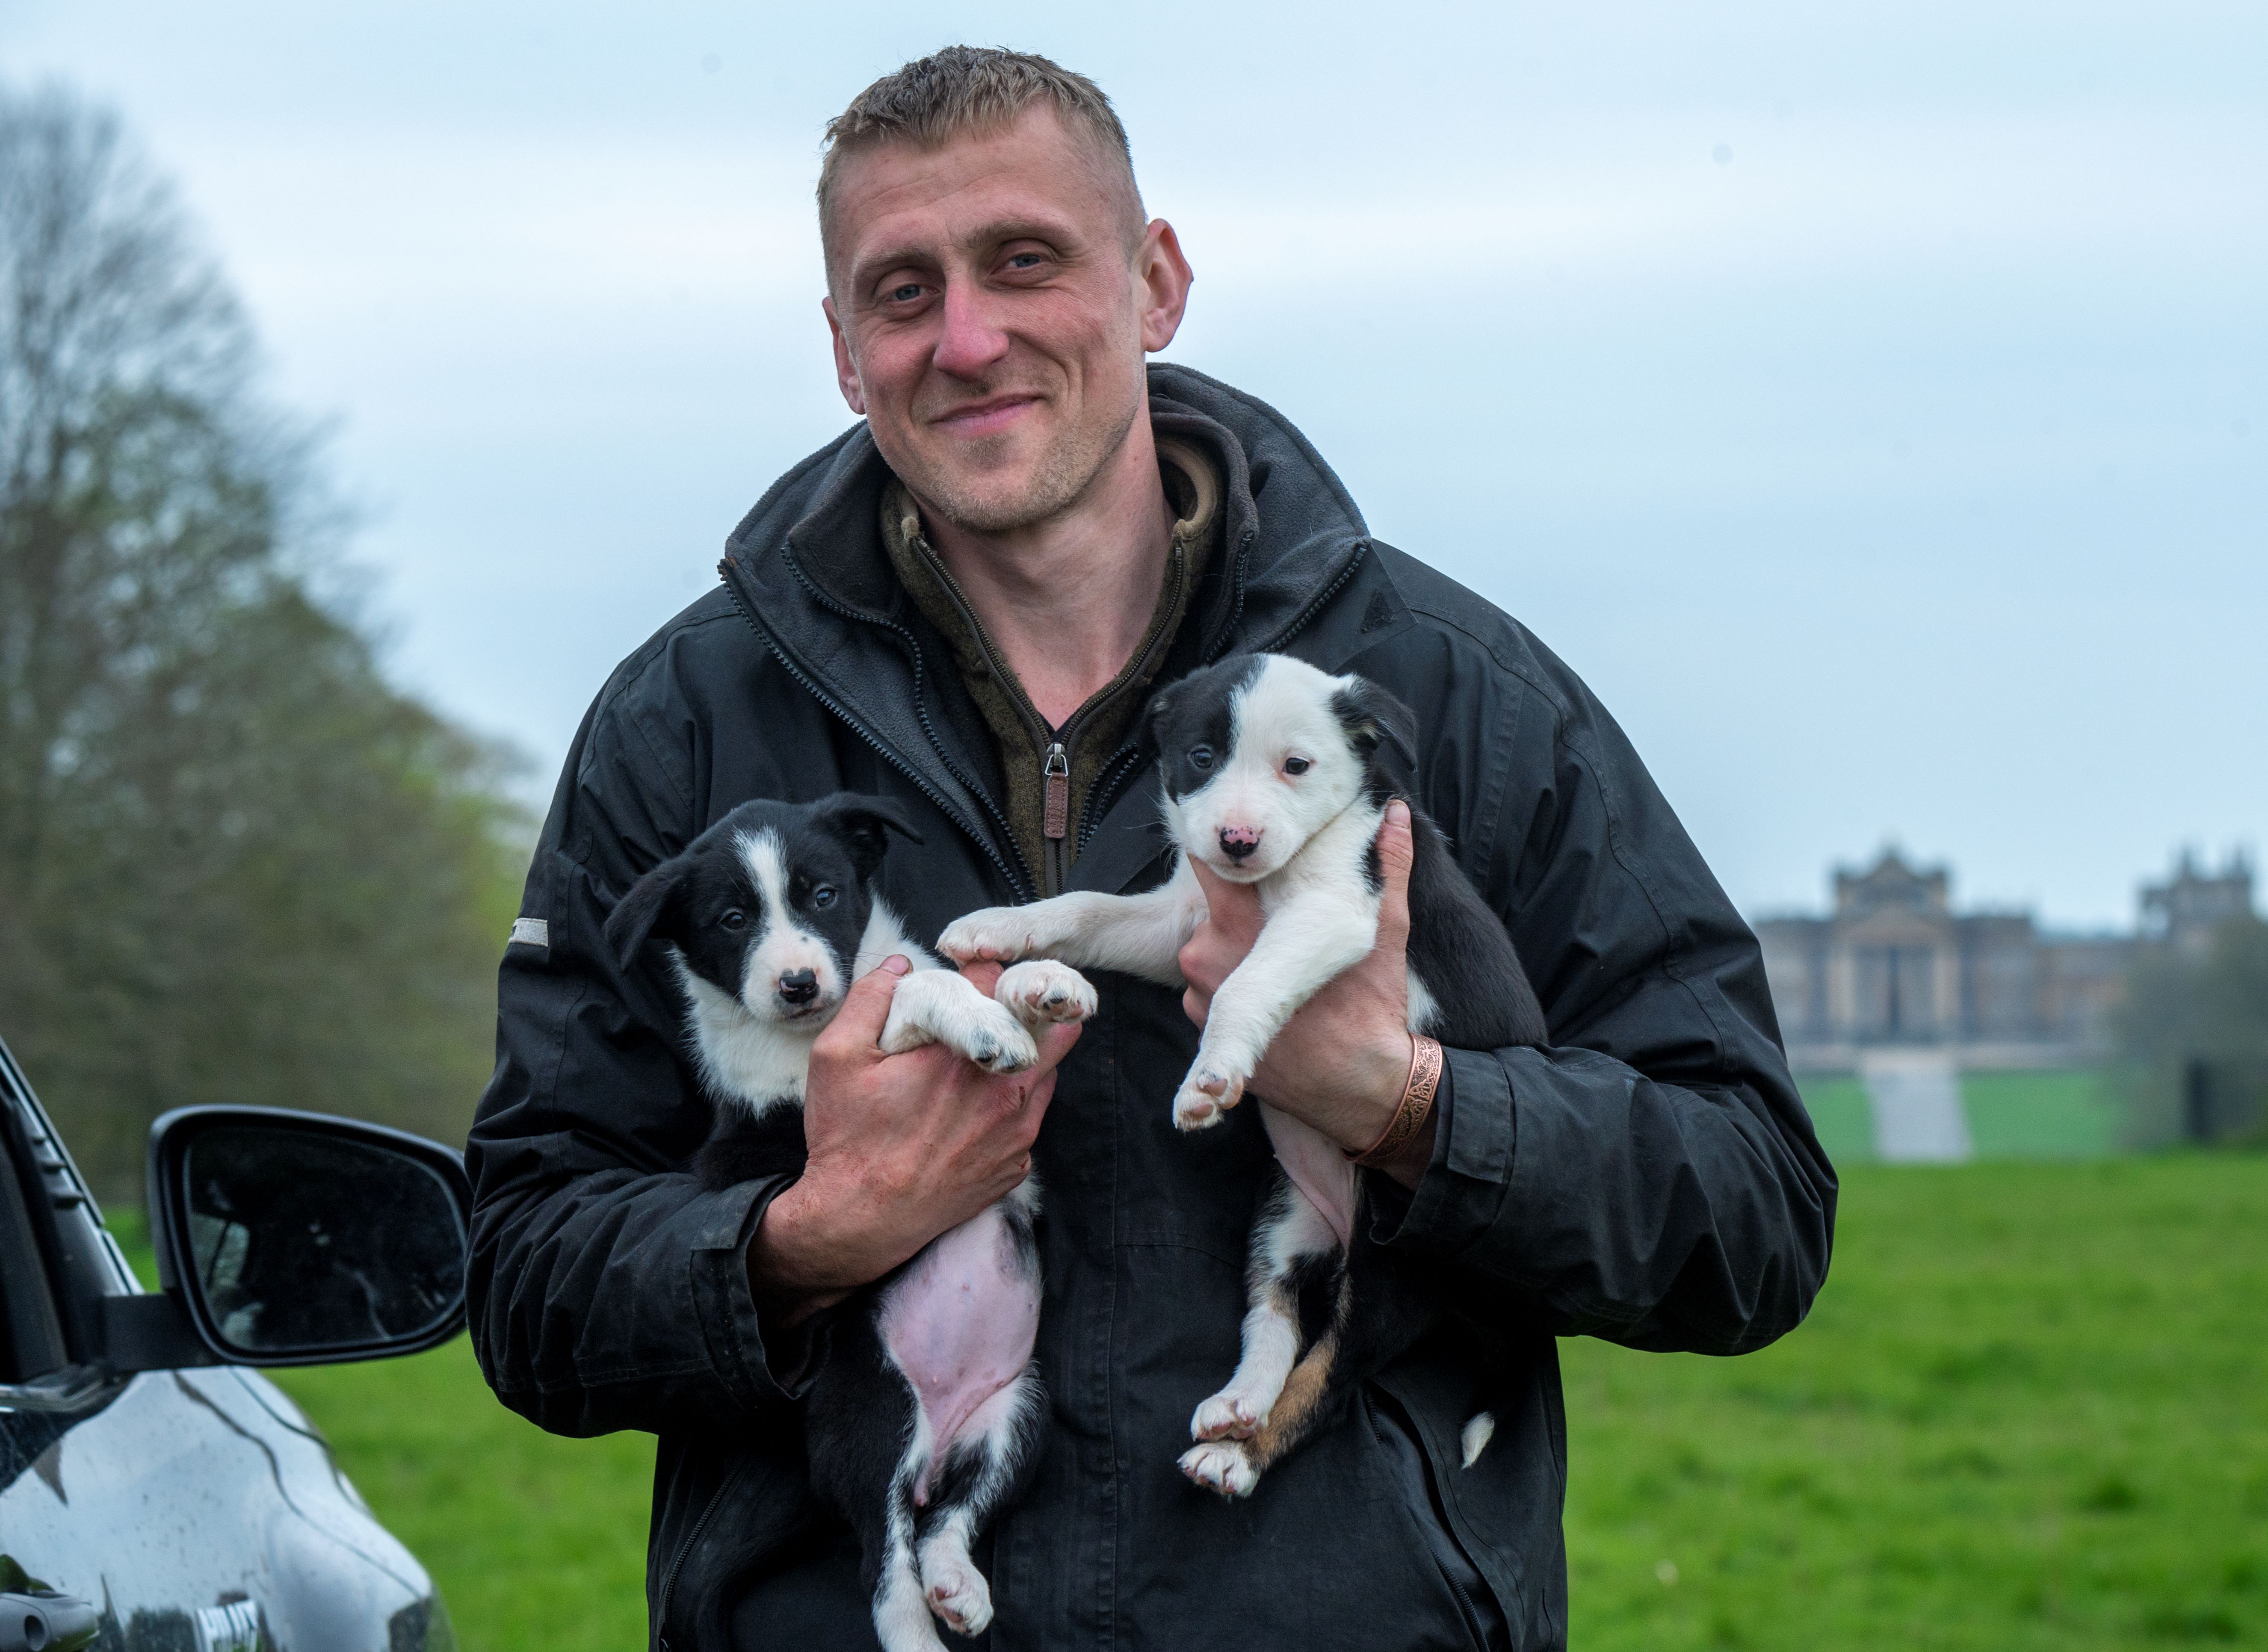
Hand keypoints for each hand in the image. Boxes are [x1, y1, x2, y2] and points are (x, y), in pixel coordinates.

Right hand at [749, 956, 1080, 1317]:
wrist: (860, 1222)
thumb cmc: (848, 1140)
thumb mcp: (836, 1058)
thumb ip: (869, 998)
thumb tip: (900, 966)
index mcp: (962, 1055)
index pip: (997, 983)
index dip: (981, 974)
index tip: (966, 981)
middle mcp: (1003, 1091)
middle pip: (1049, 1025)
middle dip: (1025, 1010)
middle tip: (993, 1014)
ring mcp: (1017, 1132)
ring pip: (1046, 1071)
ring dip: (1022, 1056)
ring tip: (981, 1062)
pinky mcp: (1017, 1164)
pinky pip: (1032, 1117)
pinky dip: (1014, 1104)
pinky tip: (976, 1110)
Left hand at [1178, 800, 1433, 1187]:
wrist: (1362, 1090)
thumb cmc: (1372, 1009)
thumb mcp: (1386, 932)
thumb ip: (1389, 866)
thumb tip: (1396, 812)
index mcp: (1242, 927)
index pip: (1210, 869)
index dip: (1223, 856)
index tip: (1239, 850)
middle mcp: (1208, 960)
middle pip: (1209, 914)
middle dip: (1239, 915)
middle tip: (1279, 923)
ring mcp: (1201, 1001)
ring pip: (1207, 956)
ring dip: (1233, 956)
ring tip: (1279, 966)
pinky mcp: (1206, 1036)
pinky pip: (1206, 997)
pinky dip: (1230, 993)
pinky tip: (1272, 1000)